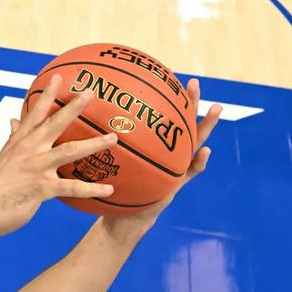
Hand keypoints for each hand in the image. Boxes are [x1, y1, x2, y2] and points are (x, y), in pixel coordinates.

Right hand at [0, 74, 117, 238]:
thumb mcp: (1, 158)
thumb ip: (12, 139)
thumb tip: (13, 121)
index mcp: (19, 143)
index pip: (34, 113)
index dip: (48, 95)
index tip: (59, 77)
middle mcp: (28, 151)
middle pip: (54, 123)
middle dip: (74, 107)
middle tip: (91, 92)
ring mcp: (35, 168)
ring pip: (69, 151)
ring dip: (93, 144)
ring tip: (113, 138)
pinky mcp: (41, 188)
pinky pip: (71, 187)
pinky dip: (91, 188)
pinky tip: (109, 189)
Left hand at [103, 78, 221, 233]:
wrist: (123, 216)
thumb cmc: (113, 187)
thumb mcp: (103, 163)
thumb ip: (96, 144)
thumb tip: (75, 122)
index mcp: (150, 143)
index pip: (155, 116)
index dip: (158, 97)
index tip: (161, 75)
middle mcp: (165, 151)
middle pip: (178, 122)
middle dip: (187, 103)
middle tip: (193, 82)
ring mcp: (175, 165)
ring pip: (193, 142)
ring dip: (206, 125)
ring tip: (216, 108)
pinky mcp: (177, 183)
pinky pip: (192, 171)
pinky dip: (200, 161)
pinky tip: (205, 151)